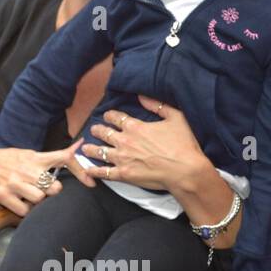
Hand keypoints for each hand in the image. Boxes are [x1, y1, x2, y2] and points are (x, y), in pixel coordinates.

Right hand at [0, 141, 92, 217]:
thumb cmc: (9, 161)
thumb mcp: (30, 154)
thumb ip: (53, 155)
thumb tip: (80, 146)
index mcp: (35, 158)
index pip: (64, 158)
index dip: (81, 170)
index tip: (91, 182)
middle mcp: (26, 170)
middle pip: (55, 187)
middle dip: (52, 190)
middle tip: (42, 188)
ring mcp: (14, 183)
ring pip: (40, 199)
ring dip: (38, 200)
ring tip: (29, 194)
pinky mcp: (4, 195)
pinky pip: (24, 210)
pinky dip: (25, 209)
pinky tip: (20, 201)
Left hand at [83, 96, 206, 191]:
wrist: (185, 171)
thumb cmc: (183, 145)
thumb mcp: (176, 117)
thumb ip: (158, 105)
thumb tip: (142, 96)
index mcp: (135, 127)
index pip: (116, 118)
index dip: (110, 116)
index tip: (107, 116)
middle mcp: (125, 141)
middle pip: (104, 133)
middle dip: (97, 130)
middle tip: (94, 129)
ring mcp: (122, 158)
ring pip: (99, 151)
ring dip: (90, 148)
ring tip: (85, 147)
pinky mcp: (123, 174)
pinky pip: (104, 172)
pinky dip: (94, 170)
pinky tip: (88, 169)